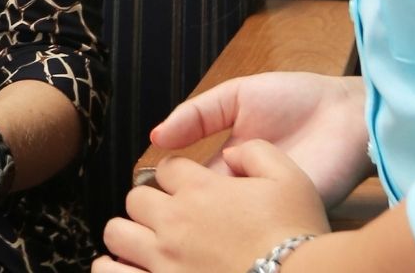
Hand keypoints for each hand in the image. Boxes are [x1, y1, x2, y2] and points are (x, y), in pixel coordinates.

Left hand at [97, 140, 328, 272]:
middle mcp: (174, 221)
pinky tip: (129, 270)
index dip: (178, 178)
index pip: (167, 169)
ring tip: (142, 248)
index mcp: (200, 189)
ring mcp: (164, 260)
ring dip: (126, 236)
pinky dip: (115, 270)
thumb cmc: (299, 237)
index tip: (190, 192)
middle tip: (169, 222)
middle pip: (136, 198)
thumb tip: (232, 154)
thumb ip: (257, 153)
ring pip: (116, 234)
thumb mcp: (290, 179)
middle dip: (150, 206)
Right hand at [150, 73, 369, 207]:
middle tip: (165, 216)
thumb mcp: (235, 97)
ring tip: (193, 222)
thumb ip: (197, 114)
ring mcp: (269, 205)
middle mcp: (246, 189)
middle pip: (207, 209)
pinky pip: (261, 227)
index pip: (190, 184)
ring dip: (213, 223)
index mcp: (229, 163)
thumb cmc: (294, 98)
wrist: (345, 111)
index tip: (148, 193)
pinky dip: (244, 227)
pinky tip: (229, 222)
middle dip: (186, 213)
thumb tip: (155, 135)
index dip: (170, 189)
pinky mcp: (292, 214)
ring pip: (230, 224)